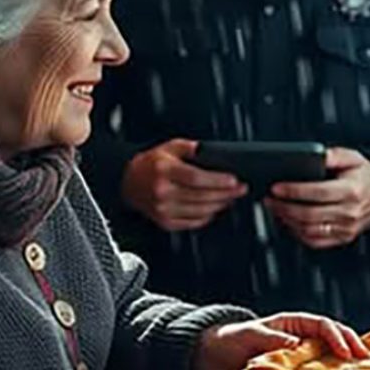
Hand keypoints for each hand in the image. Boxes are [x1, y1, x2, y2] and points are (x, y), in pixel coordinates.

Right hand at [122, 138, 245, 230]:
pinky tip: (215, 208)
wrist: (128, 181)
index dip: (217, 181)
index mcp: (164, 171)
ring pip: (199, 211)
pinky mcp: (164, 221)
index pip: (196, 178)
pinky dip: (207, 216)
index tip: (234, 180)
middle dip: (226, 193)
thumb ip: (191, 148)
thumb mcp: (170, 147)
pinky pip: (192, 222)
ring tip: (231, 198)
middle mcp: (162, 191)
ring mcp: (163, 209)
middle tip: (240, 189)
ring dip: (219, 205)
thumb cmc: (151, 164)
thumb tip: (211, 151)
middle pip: (201, 196)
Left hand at [192, 312, 368, 369]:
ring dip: (345, 361)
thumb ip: (272, 338)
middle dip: (351, 345)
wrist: (212, 358)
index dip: (337, 336)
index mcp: (293, 323)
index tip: (345, 352)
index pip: (322, 325)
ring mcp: (299, 355)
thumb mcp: (249, 335)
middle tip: (365, 359)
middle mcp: (300, 337)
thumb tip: (296, 344)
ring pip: (329, 355)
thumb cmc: (230, 340)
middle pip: (333, 337)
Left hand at [263, 147, 369, 248]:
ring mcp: (347, 228)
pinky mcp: (343, 238)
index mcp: (352, 190)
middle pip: (309, 214)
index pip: (317, 193)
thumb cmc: (365, 176)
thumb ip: (333, 155)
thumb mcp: (353, 157)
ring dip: (287, 221)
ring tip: (275, 209)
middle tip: (269, 199)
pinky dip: (297, 233)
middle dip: (284, 207)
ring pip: (309, 230)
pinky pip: (315, 241)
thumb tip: (315, 154)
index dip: (293, 191)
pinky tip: (289, 222)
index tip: (276, 187)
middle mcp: (350, 212)